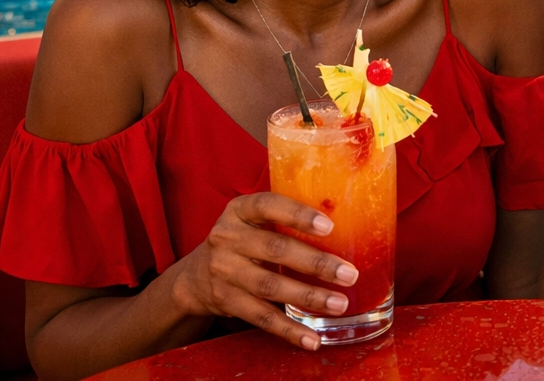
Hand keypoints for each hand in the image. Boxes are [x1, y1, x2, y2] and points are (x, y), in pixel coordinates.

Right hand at [169, 192, 359, 350]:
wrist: (195, 276)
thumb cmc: (242, 240)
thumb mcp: (252, 220)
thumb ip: (284, 217)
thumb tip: (346, 220)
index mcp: (239, 211)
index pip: (268, 205)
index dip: (298, 215)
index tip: (329, 226)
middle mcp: (228, 238)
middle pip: (276, 249)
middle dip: (316, 263)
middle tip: (349, 274)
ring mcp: (225, 271)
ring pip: (271, 286)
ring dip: (308, 297)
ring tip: (339, 303)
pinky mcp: (227, 302)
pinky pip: (262, 317)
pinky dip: (289, 330)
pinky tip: (312, 338)